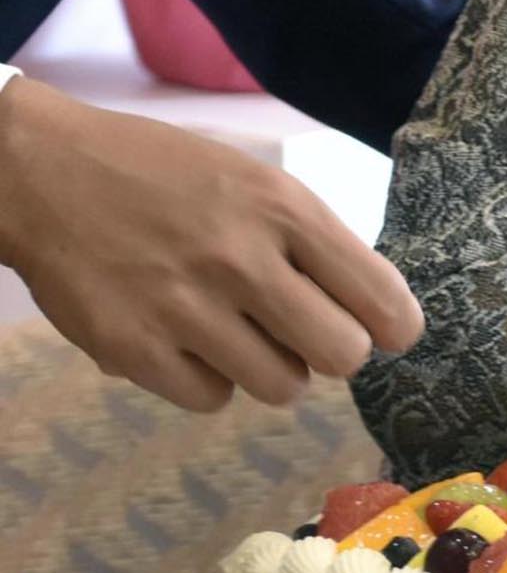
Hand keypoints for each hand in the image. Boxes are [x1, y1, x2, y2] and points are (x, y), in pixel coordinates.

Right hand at [0, 79, 424, 409]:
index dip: (396, 326)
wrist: (45, 173)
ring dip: (272, 369)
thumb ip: (313, 241)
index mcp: (284, 209)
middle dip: (335, 352)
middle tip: (307, 335)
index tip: (391, 332)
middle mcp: (241, 259)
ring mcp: (184, 308)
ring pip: (282, 387)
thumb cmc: (165, 176)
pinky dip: (209, 380)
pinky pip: (212, 399)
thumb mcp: (256, 182)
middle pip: (343, 354)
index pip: (380, 295)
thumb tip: (376, 311)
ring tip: (241, 333)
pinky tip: (189, 343)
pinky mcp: (132, 349)